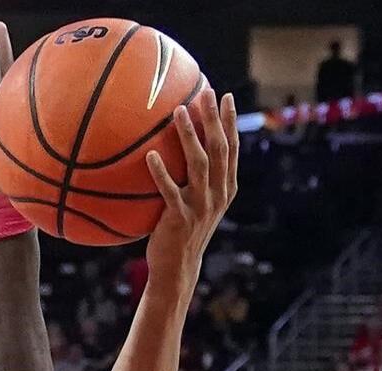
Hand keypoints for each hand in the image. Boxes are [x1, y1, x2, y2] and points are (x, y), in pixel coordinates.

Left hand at [144, 89, 238, 273]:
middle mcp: (217, 194)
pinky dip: (161, 172)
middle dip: (214, 119)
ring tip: (179, 112)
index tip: (225, 96)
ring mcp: (200, 206)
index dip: (229, 122)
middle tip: (206, 92)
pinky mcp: (180, 218)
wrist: (178, 266)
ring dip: (189, 136)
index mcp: (225, 188)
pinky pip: (170, 191)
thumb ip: (195, 178)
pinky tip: (150, 155)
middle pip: (219, 149)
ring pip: (199, 164)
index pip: (231, 148)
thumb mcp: (196, 202)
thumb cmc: (182, 230)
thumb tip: (177, 146)